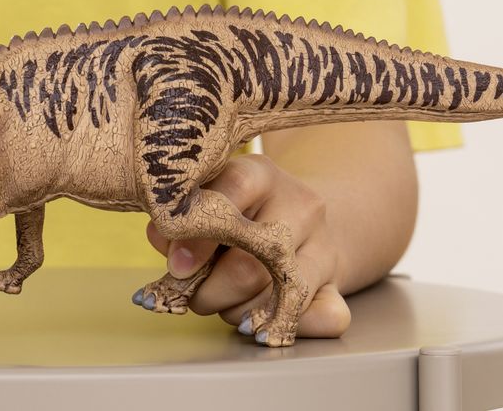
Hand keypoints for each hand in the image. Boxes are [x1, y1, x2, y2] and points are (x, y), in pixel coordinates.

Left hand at [145, 154, 352, 337]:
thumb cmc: (236, 214)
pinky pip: (322, 318)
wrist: (299, 219)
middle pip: (250, 264)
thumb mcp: (207, 201)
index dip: (198, 234)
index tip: (178, 266)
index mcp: (262, 175)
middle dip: (209, 292)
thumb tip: (164, 237)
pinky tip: (260, 322)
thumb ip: (181, 220)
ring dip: (237, 312)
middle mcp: (302, 206)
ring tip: (224, 302)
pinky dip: (283, 328)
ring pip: (279, 296)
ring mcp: (325, 246)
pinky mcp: (338, 284)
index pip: (234, 191)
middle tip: (194, 295)